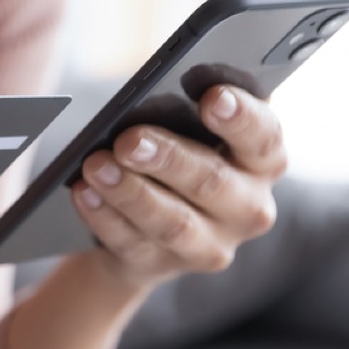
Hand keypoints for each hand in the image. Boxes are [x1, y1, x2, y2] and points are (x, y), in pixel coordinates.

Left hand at [70, 85, 285, 287]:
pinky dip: (104, 217)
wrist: (150, 217)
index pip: (264, 137)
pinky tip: (84, 192)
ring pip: (172, 222)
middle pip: (212, 182)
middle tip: (128, 139)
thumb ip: (190, 103)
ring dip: (130, 192)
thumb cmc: (178, 148)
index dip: (241, 118)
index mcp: (263, 160)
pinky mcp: (164, 265)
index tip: (212, 98)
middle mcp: (248, 207)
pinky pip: (132, 243)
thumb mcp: (193, 123)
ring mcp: (209, 244)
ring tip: (95, 165)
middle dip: (168, 158)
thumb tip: (162, 82)